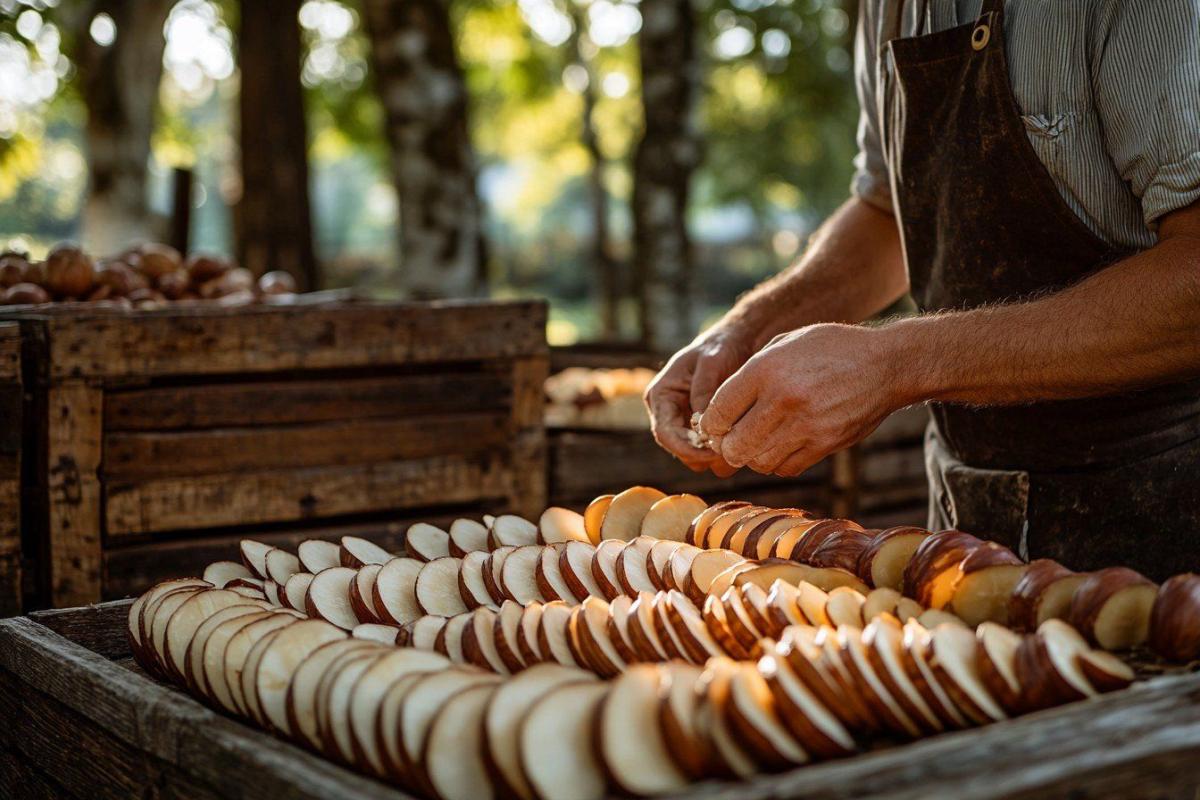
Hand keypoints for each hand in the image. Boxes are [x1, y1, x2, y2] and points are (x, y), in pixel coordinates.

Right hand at [644, 326, 755, 474]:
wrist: (736, 343)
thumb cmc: (720, 348)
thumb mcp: (711, 363)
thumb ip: (704, 391)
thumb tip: (702, 424)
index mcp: (661, 395)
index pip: (664, 433)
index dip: (686, 448)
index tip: (713, 451)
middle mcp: (668, 412)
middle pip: (678, 449)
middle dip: (701, 455)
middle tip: (730, 451)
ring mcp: (684, 422)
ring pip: (693, 456)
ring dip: (713, 457)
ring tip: (738, 445)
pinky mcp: (702, 429)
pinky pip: (708, 451)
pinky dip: (723, 451)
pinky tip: (742, 440)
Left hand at [699, 323, 909, 475]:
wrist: (886, 365)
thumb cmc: (830, 349)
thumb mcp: (785, 343)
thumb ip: (750, 372)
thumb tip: (719, 409)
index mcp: (767, 369)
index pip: (718, 412)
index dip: (710, 425)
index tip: (713, 426)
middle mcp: (783, 400)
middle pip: (734, 446)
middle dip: (727, 446)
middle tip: (731, 439)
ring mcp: (806, 426)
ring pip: (758, 462)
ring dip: (752, 456)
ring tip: (757, 442)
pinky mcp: (825, 444)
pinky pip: (786, 467)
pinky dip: (777, 462)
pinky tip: (781, 445)